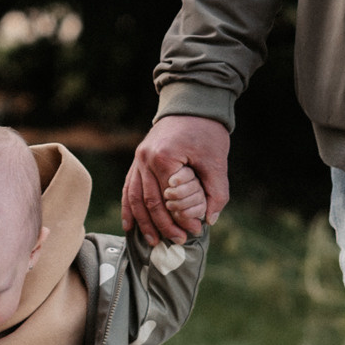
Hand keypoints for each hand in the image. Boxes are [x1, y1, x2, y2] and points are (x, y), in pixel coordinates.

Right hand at [124, 115, 230, 243]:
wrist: (192, 102)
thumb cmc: (206, 131)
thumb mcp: (216, 160)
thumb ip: (216, 191)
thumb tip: (209, 219)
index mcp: (164, 158)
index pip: (169, 199)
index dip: (180, 219)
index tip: (194, 231)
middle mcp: (145, 159)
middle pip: (150, 202)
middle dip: (163, 225)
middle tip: (178, 241)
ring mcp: (138, 159)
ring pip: (135, 198)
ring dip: (143, 222)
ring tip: (153, 242)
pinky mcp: (138, 159)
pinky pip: (129, 188)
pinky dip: (128, 208)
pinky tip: (130, 225)